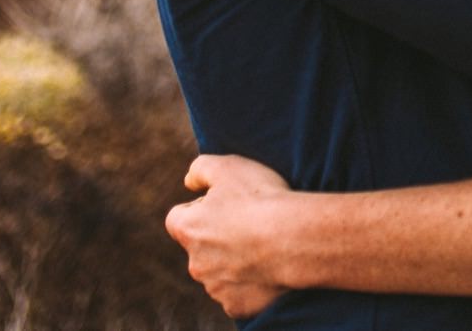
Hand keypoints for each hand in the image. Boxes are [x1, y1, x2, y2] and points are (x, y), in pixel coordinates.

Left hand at [165, 153, 293, 318]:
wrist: (294, 239)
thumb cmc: (260, 199)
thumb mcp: (227, 166)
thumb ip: (200, 169)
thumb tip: (189, 182)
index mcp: (188, 229)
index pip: (178, 218)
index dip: (199, 208)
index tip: (224, 204)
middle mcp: (195, 263)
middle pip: (200, 247)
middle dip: (218, 237)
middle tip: (249, 224)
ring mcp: (215, 288)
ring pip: (218, 272)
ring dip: (233, 261)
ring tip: (263, 245)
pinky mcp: (236, 305)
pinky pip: (237, 294)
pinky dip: (249, 284)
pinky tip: (267, 268)